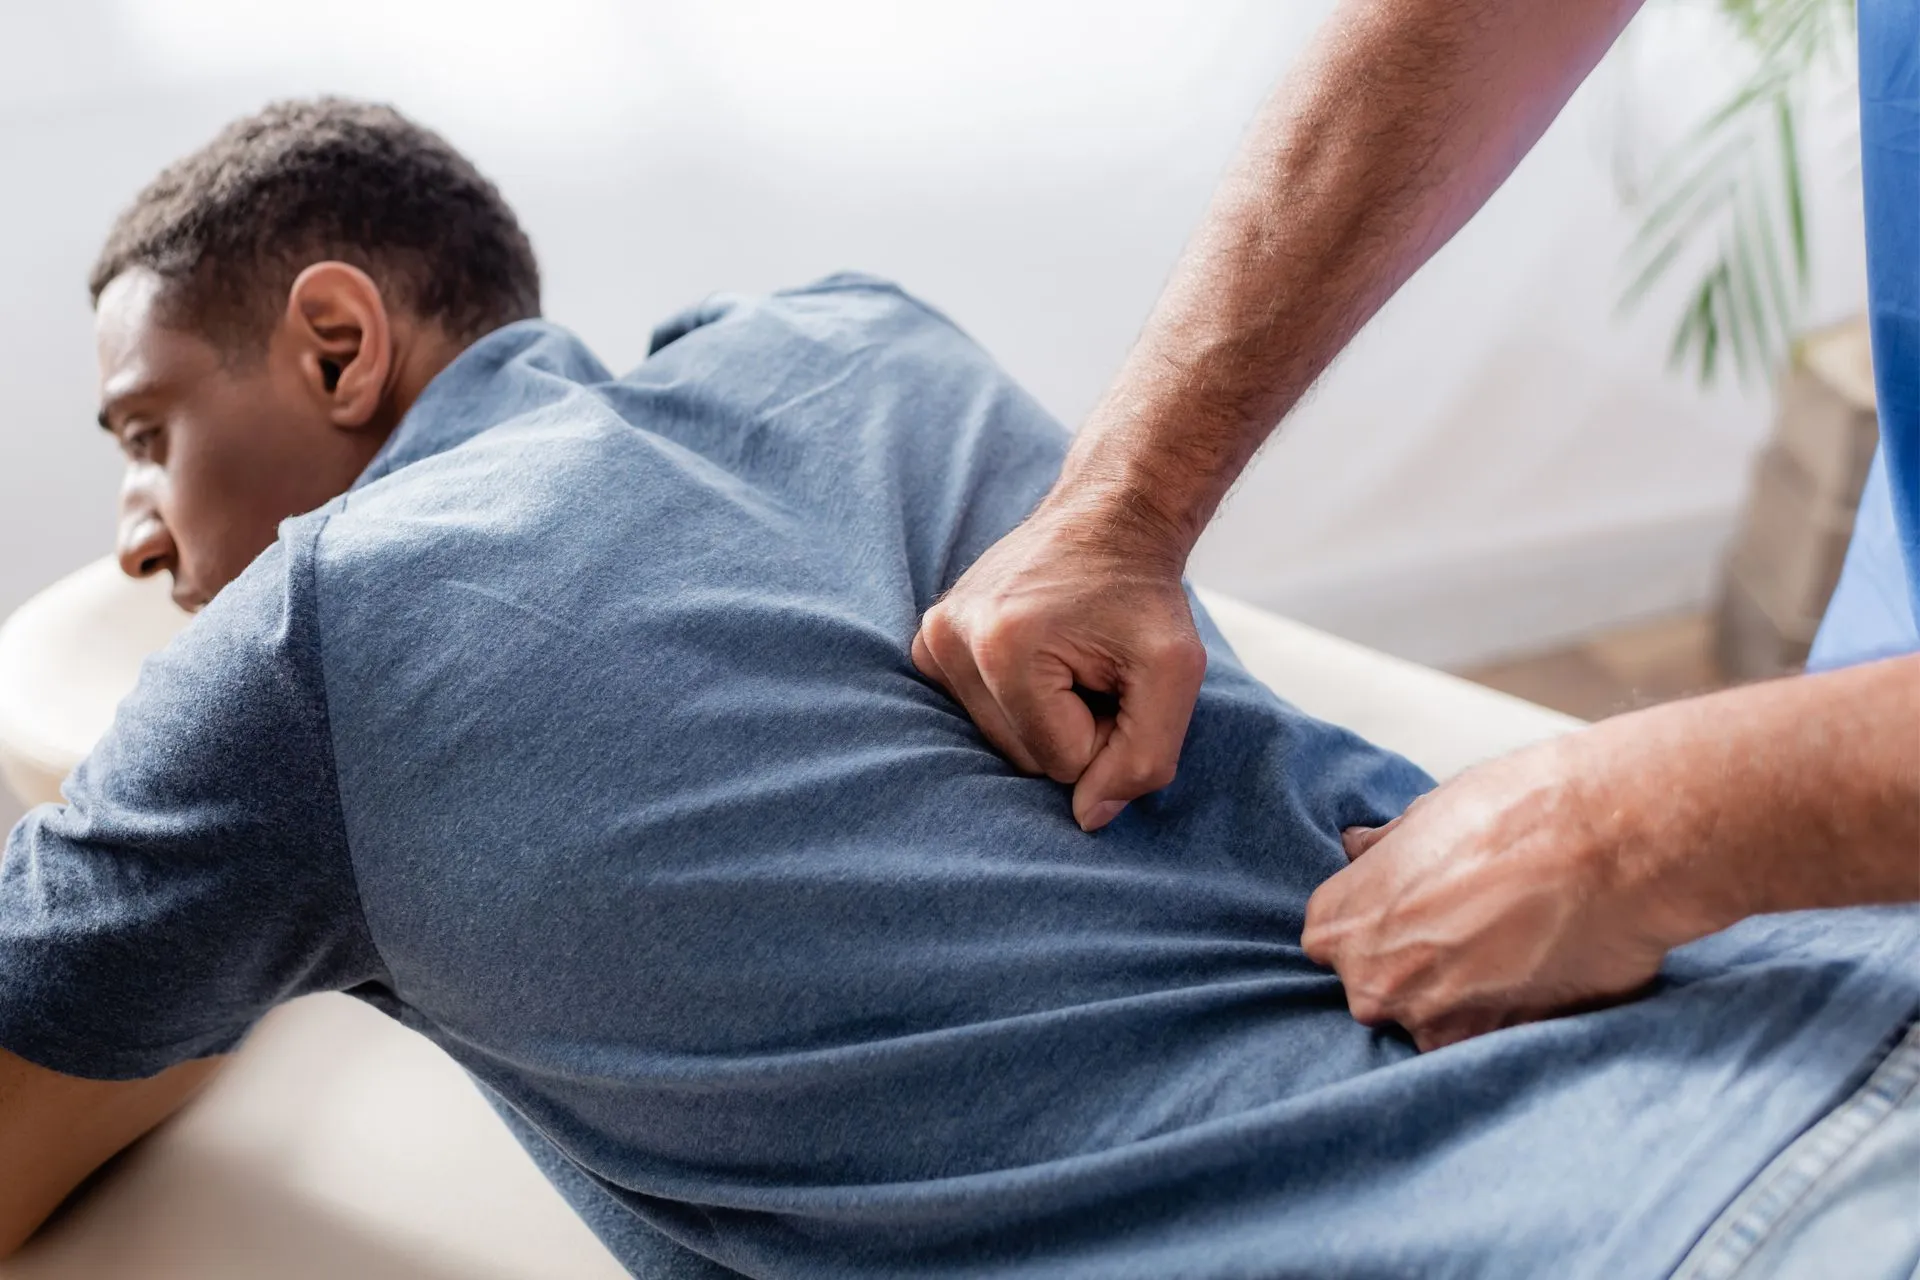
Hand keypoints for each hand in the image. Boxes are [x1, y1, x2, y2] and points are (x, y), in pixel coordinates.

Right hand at [912, 496, 1206, 830]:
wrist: (1108, 519)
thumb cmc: (1143, 594)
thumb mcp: (1175, 672)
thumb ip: (1145, 758)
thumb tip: (1088, 820)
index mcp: (1004, 647)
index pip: (1061, 764)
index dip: (1106, 732)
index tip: (1116, 677)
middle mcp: (951, 641)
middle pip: (1023, 759)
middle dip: (1072, 728)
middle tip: (1095, 668)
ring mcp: (933, 639)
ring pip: (1001, 743)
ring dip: (1046, 717)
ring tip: (1069, 659)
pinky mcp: (930, 643)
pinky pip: (978, 717)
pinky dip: (1016, 702)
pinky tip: (1037, 657)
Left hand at [1301, 730, 1698, 1051]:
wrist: (1614, 842)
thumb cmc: (1519, 812)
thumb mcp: (1429, 813)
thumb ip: (1385, 851)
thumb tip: (1357, 847)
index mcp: (1343, 922)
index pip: (1332, 941)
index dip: (1377, 924)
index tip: (1414, 909)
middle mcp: (1374, 983)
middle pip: (1378, 987)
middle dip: (1414, 964)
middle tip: (1472, 924)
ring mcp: (1433, 1023)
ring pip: (1432, 1019)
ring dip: (1464, 994)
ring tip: (1514, 945)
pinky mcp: (1498, 1046)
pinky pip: (1484, 1040)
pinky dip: (1507, 1015)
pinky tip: (1538, 971)